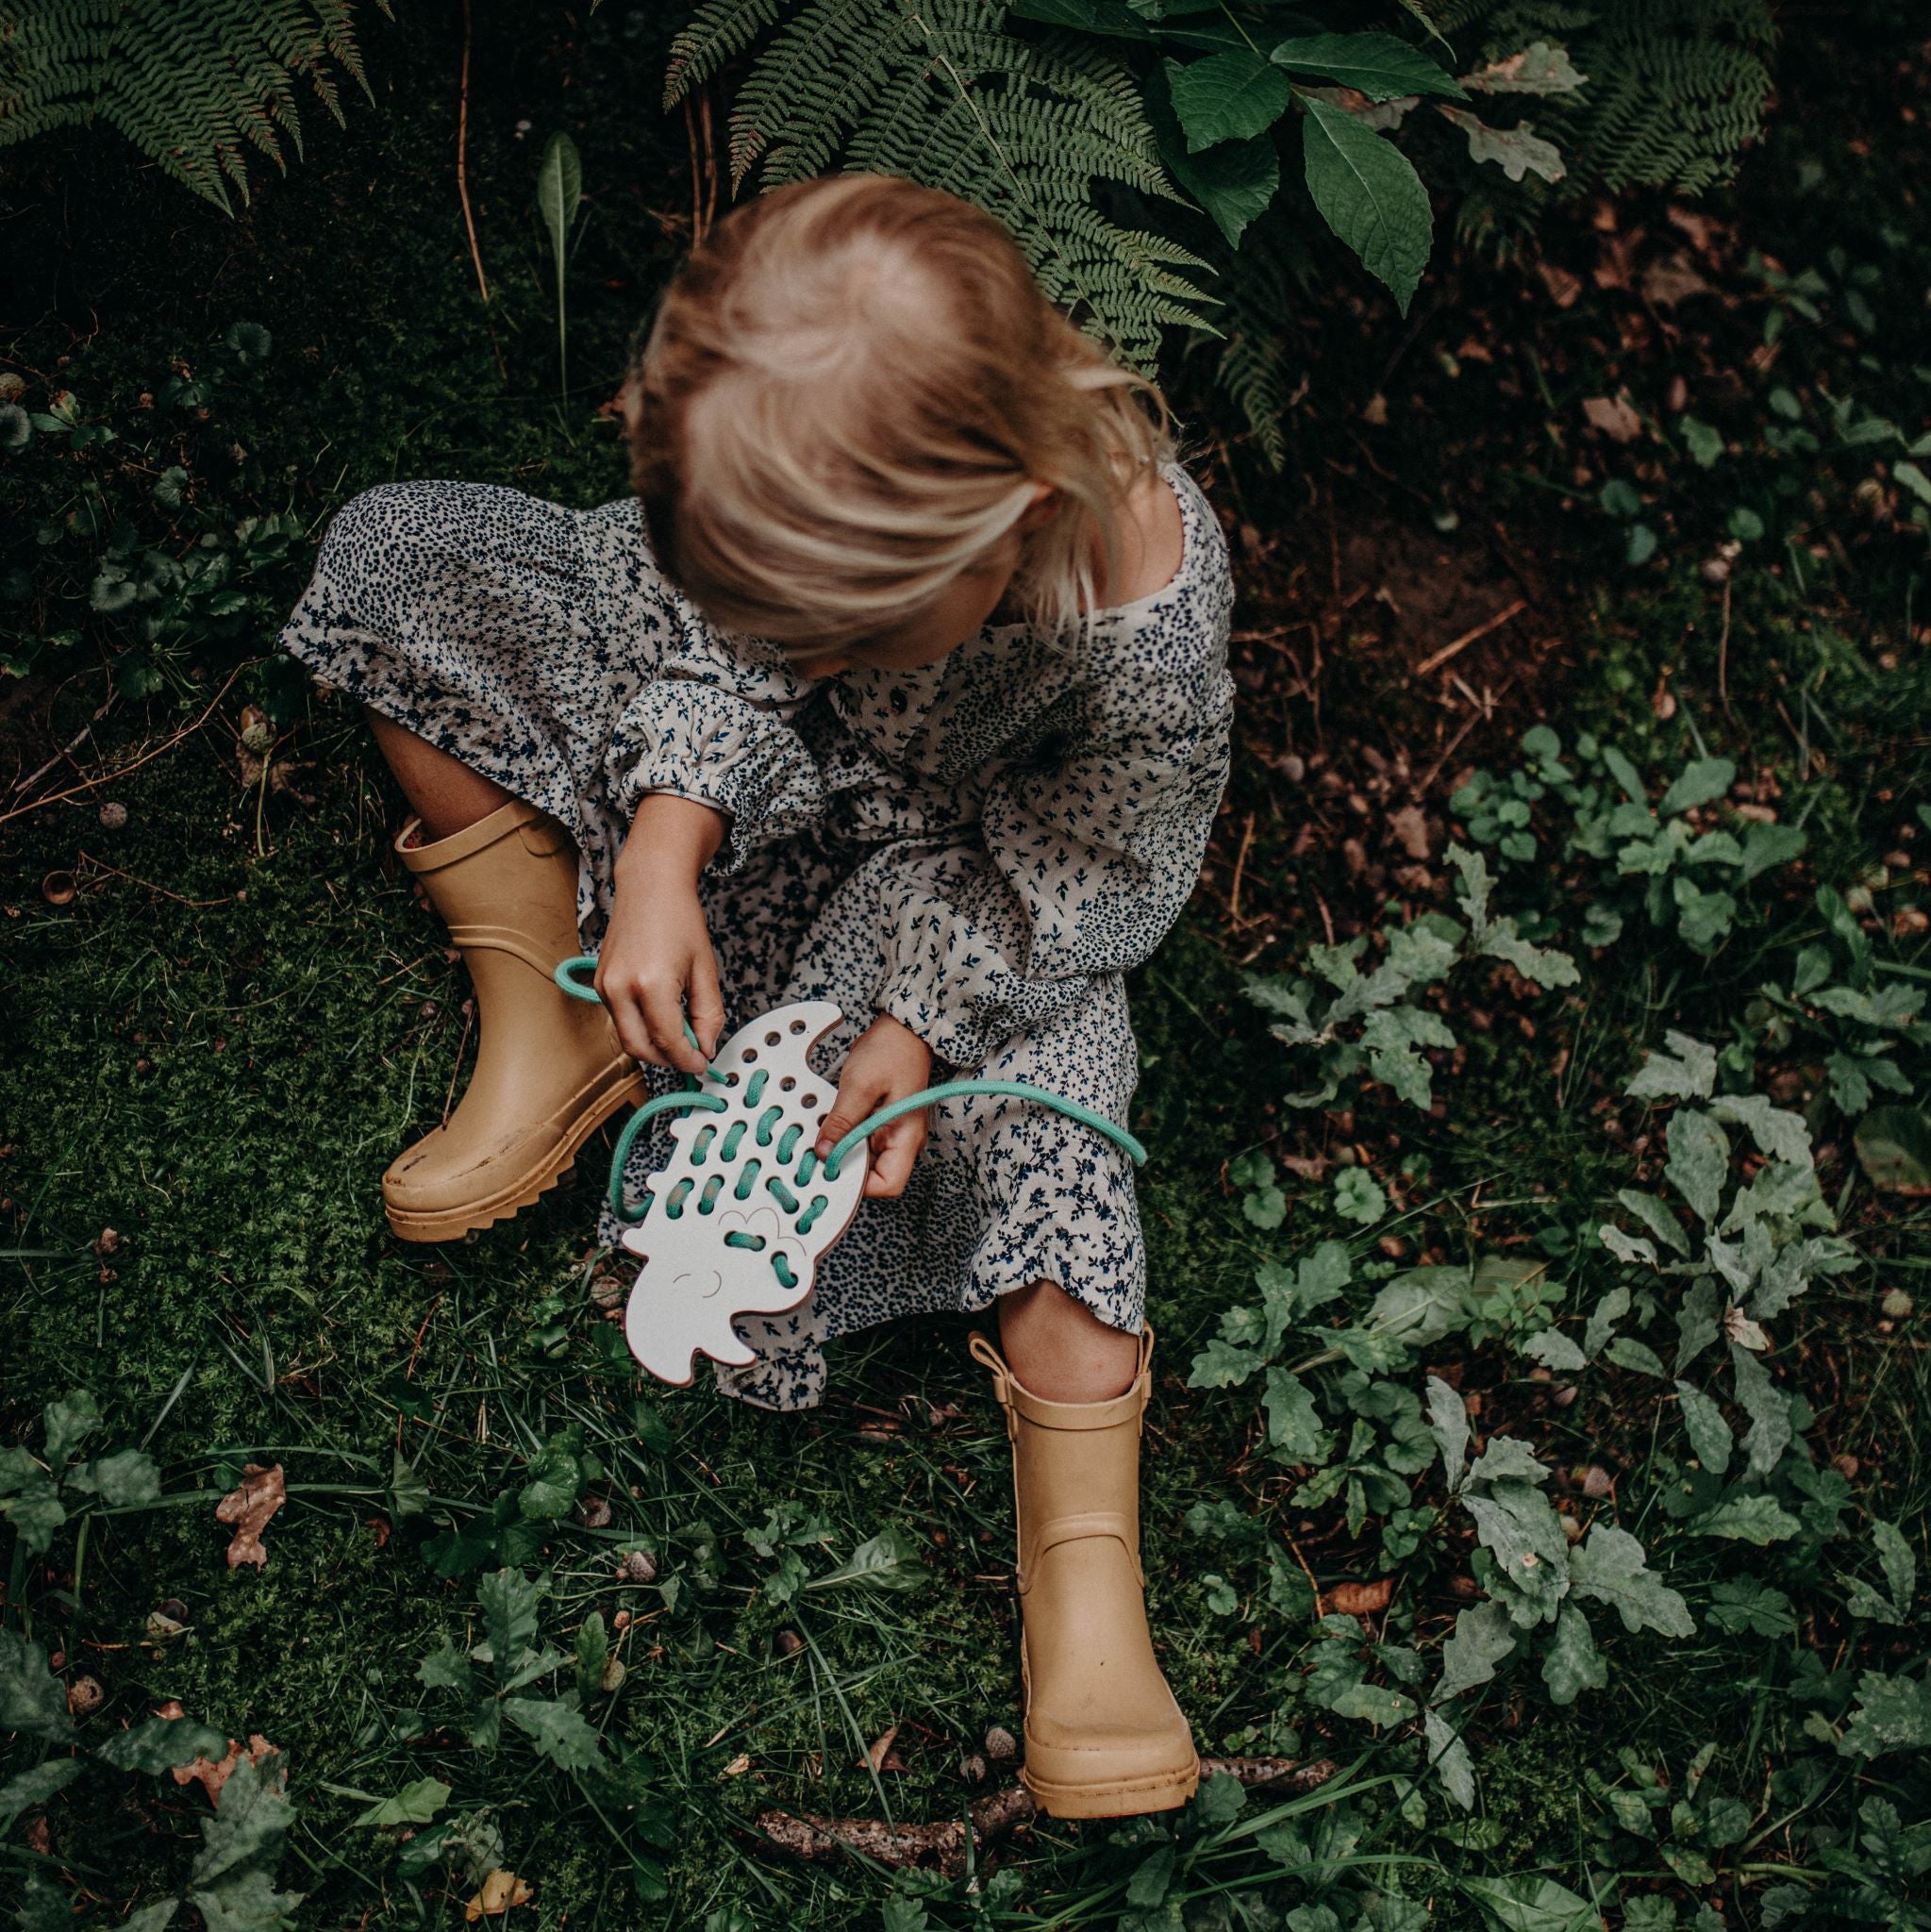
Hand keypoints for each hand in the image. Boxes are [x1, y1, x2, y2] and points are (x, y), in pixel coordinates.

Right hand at [599, 795, 727, 1076]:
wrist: (650, 887)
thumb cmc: (680, 921)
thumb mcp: (705, 969)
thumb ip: (708, 1014)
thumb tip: (705, 1047)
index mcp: (651, 984)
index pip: (668, 1041)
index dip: (688, 1060)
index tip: (703, 1064)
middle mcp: (620, 988)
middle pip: (641, 1049)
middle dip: (668, 1060)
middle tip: (691, 1056)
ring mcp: (604, 986)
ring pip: (627, 1038)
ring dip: (654, 1046)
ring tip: (680, 1034)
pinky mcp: (598, 983)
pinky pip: (619, 1020)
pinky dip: (640, 1028)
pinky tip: (661, 1016)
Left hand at [818, 1014, 932, 1199]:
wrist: (902, 1028)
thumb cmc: (892, 1051)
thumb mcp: (861, 1086)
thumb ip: (842, 1122)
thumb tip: (824, 1153)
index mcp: (905, 1138)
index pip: (888, 1185)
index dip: (860, 1186)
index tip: (832, 1170)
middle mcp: (899, 1141)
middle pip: (872, 1176)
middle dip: (844, 1169)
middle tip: (816, 1158)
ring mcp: (888, 1132)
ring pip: (862, 1159)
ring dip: (840, 1153)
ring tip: (818, 1141)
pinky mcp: (876, 1121)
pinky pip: (857, 1140)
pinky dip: (841, 1137)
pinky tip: (825, 1128)